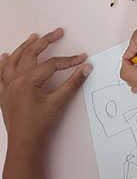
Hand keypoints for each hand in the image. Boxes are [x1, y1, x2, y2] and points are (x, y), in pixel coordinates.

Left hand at [0, 28, 89, 154]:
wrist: (24, 145)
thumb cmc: (38, 126)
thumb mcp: (59, 103)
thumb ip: (73, 83)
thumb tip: (86, 68)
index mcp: (27, 81)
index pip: (51, 64)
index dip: (68, 60)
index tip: (81, 58)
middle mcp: (15, 81)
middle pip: (30, 54)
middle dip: (45, 41)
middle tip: (57, 33)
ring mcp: (8, 87)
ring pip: (14, 60)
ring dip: (24, 47)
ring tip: (34, 37)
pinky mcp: (4, 95)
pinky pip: (1, 75)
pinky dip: (3, 64)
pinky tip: (5, 57)